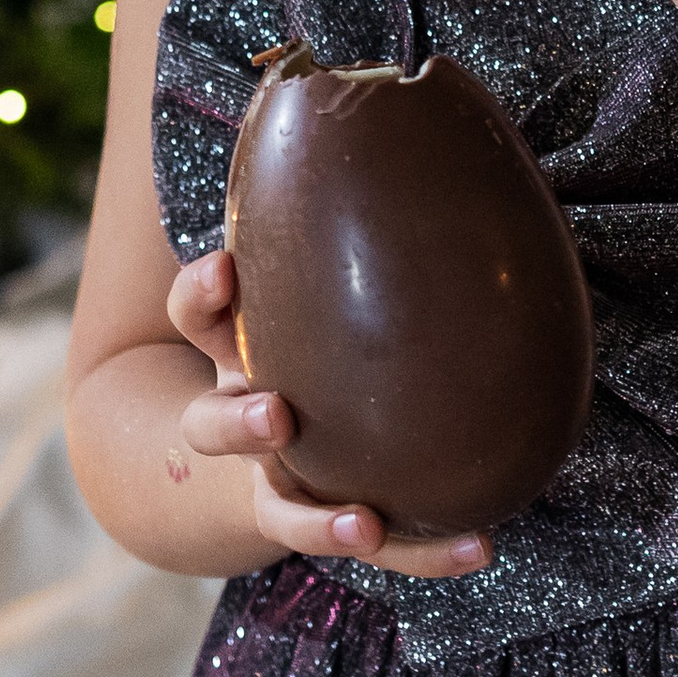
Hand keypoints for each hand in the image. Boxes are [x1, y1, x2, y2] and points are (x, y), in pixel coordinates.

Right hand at [165, 251, 494, 577]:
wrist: (253, 465)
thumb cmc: (293, 344)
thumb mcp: (289, 292)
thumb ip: (320, 229)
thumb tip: (406, 126)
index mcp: (229, 354)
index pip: (196, 315)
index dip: (203, 293)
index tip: (224, 269)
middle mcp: (243, 425)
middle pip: (213, 428)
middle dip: (238, 421)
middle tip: (275, 413)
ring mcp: (280, 487)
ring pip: (286, 512)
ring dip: (323, 520)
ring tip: (364, 523)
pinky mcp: (333, 528)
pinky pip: (382, 548)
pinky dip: (428, 550)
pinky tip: (481, 545)